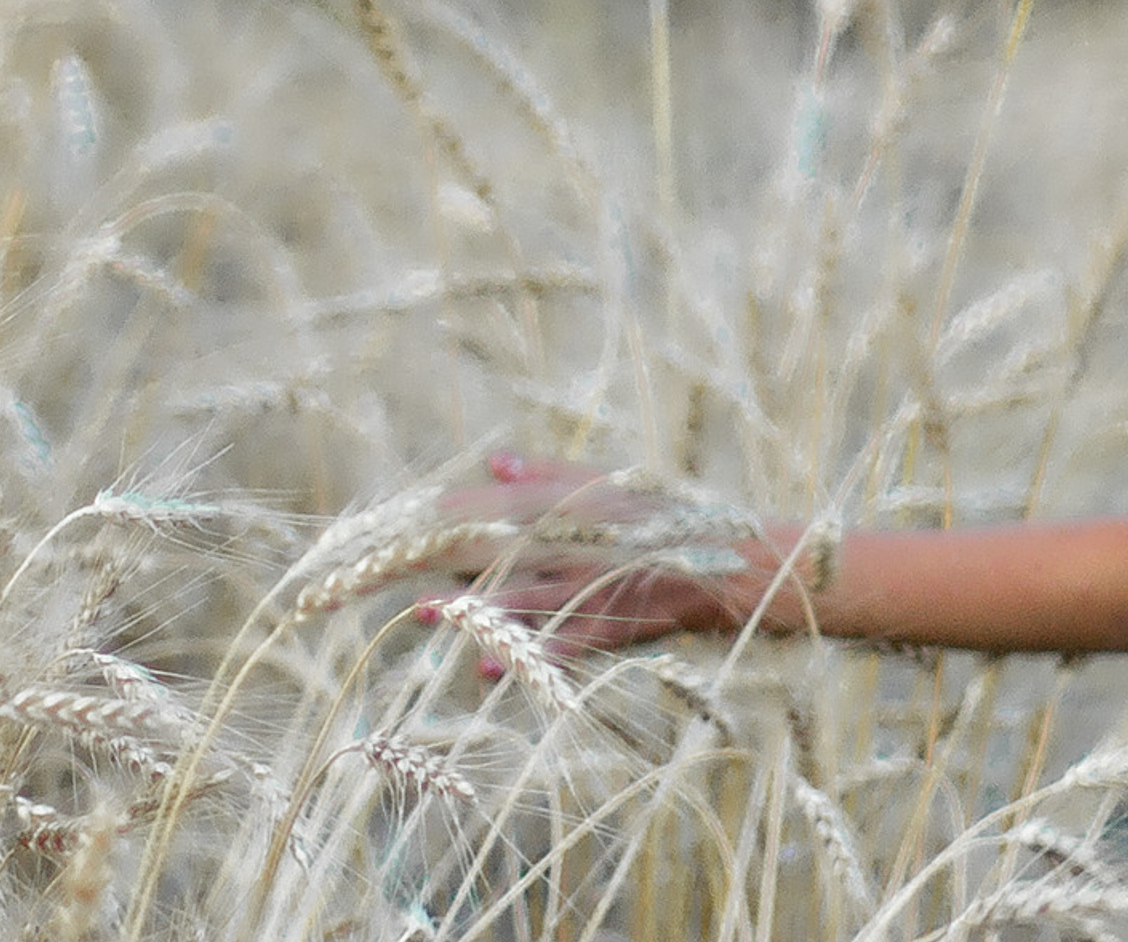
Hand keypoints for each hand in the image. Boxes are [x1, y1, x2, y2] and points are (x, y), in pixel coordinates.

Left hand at [415, 453, 736, 664]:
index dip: (458, 507)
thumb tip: (497, 462)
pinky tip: (485, 665)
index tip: (406, 512)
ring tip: (421, 612)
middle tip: (386, 562)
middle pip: (504, 547)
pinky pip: (564, 643)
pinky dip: (527, 653)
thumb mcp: (617, 489)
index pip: (509, 501)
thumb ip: (557, 476)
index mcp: (582, 505)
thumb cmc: (672, 523)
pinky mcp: (616, 625)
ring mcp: (600, 586)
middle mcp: (586, 541)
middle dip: (447, 556)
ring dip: (473, 604)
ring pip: (527, 595)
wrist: (740, 566)